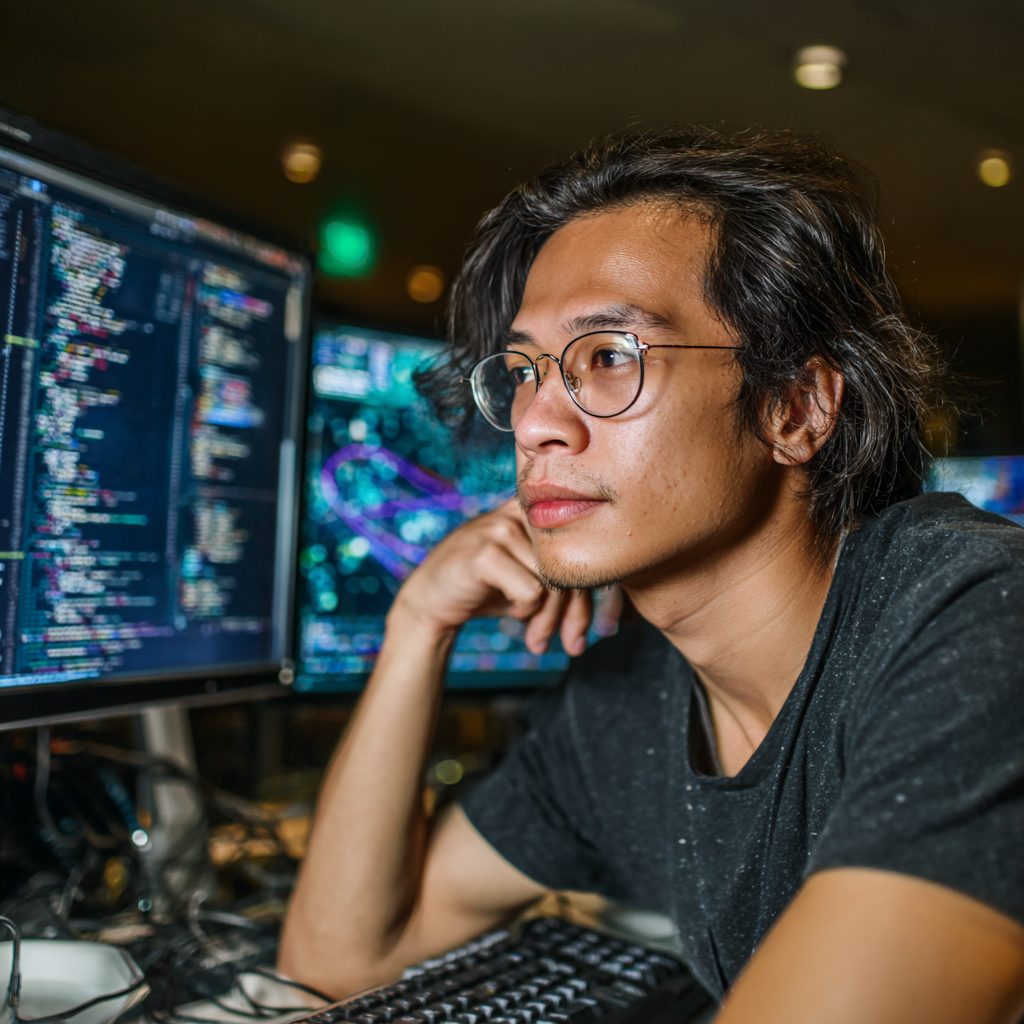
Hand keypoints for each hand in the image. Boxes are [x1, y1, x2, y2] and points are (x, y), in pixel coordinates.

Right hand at [393, 497, 591, 655]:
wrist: (431, 602)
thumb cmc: (490, 589)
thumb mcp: (534, 578)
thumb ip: (569, 578)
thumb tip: (617, 615)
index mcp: (538, 509)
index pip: (585, 547)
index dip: (599, 592)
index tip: (601, 630)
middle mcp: (521, 510)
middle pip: (572, 563)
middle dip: (576, 614)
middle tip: (570, 645)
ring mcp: (501, 527)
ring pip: (554, 581)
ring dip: (548, 618)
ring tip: (535, 635)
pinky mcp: (485, 551)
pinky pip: (531, 591)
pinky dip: (524, 610)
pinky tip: (510, 610)